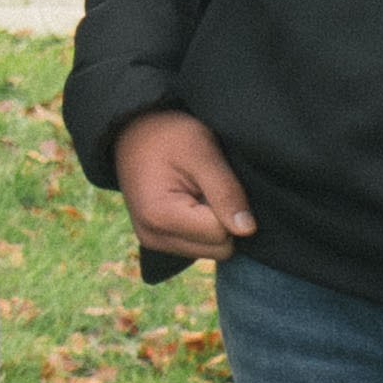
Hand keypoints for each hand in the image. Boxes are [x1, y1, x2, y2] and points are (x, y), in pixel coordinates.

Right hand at [108, 108, 256, 265]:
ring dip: (214, 223)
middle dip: (223, 219)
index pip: (221, 234)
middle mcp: (153, 237)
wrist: (134, 131)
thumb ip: (226, 191)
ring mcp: (153, 242)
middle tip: (207, 186)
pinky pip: (199, 247)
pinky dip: (203, 227)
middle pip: (218, 249)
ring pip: (211, 251)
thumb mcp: (202, 152)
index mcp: (160, 216)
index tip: (213, 179)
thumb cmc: (169, 135)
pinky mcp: (158, 242)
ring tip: (198, 191)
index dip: (229, 206)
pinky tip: (192, 201)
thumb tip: (248, 230)